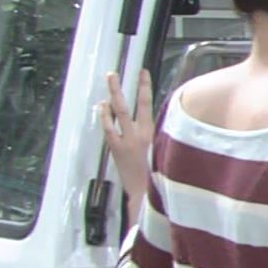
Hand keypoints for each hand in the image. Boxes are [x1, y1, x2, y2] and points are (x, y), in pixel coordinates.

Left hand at [98, 70, 154, 203]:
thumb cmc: (159, 177)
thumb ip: (163, 137)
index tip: (144, 72)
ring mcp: (128, 140)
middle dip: (124, 87)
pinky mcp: (117, 149)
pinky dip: (105, 115)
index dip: (146, 87)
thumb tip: (162, 122)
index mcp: (158, 134)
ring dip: (113, 95)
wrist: (147, 195)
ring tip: (109, 80)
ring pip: (120, 112)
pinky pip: (109, 128)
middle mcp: (143, 134)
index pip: (152, 105)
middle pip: (134, 104)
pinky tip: (102, 106)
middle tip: (115, 73)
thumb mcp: (166, 153)